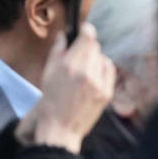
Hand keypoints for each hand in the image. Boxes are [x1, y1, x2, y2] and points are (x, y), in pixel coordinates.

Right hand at [16, 23, 114, 153]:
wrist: (61, 128)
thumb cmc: (51, 100)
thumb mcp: (48, 72)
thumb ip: (57, 50)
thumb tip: (64, 34)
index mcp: (70, 65)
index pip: (88, 35)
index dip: (86, 30)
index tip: (83, 31)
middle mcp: (86, 72)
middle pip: (95, 46)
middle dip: (86, 48)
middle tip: (78, 58)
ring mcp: (99, 83)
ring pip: (102, 57)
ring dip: (95, 59)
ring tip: (84, 71)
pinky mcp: (107, 92)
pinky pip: (109, 70)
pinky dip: (103, 69)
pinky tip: (93, 77)